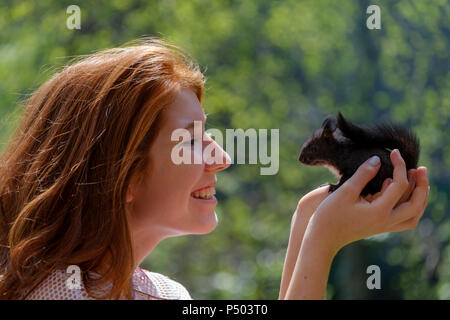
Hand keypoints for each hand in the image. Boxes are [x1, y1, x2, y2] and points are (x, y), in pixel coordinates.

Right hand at [306, 149, 428, 255]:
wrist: (323, 238)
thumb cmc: (330, 215)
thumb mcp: (345, 191)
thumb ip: (363, 174)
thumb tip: (377, 159)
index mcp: (379, 212)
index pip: (399, 185)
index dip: (399, 166)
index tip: (393, 153)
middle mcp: (386, 221)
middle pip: (416, 204)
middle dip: (421, 184)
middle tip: (420, 168)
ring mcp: (384, 226)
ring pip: (414, 214)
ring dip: (419, 197)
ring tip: (417, 180)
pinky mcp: (380, 227)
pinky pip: (405, 219)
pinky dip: (410, 205)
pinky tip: (399, 192)